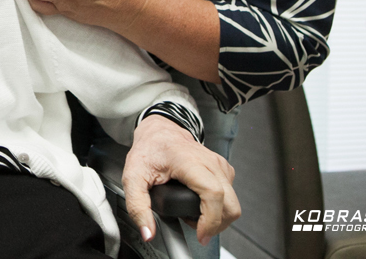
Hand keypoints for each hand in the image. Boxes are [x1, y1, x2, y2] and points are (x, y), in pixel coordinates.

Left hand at [122, 115, 239, 244]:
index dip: (210, 219)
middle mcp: (209, 162)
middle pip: (230, 204)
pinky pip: (231, 195)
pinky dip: (220, 207)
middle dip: (215, 224)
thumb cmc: (148, 150)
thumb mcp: (132, 177)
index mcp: (188, 161)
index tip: (200, 234)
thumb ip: (137, 206)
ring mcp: (219, 164)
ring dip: (218, 217)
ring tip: (195, 215)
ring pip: (233, 203)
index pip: (213, 193)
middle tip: (195, 227)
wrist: (159, 131)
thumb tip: (148, 233)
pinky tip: (201, 205)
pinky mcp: (224, 169)